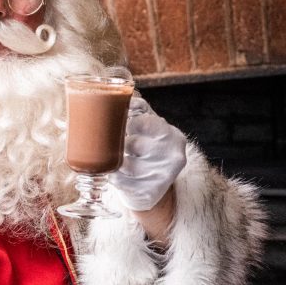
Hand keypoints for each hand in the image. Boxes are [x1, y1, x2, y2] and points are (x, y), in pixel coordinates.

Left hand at [108, 95, 186, 211]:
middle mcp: (172, 156)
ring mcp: (162, 177)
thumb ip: (137, 108)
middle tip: (112, 142)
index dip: (125, 122)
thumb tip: (119, 91)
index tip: (119, 125)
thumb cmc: (146, 148)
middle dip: (118, 143)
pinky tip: (115, 173)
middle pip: (132, 144)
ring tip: (112, 158)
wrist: (152, 186)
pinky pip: (120, 181)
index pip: (143, 122)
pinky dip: (112, 176)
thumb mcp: (148, 126)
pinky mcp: (149, 193)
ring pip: (123, 164)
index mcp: (173, 136)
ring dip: (112, 160)